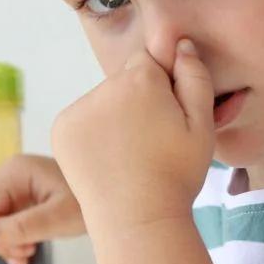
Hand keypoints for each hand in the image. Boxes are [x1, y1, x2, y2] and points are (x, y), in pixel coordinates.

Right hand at [0, 153, 83, 263]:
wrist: (115, 197)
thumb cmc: (90, 203)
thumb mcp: (59, 218)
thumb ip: (22, 227)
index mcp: (14, 172)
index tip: (14, 249)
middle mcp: (7, 176)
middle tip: (22, 254)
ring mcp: (12, 187)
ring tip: (24, 256)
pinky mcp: (19, 199)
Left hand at [51, 39, 216, 234]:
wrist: (136, 219)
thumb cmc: (176, 175)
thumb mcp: (202, 125)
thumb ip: (195, 77)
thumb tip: (181, 44)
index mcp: (141, 79)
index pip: (150, 61)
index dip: (162, 86)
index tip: (166, 115)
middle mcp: (105, 86)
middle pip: (124, 81)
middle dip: (137, 100)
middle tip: (150, 141)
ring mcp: (78, 108)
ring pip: (102, 101)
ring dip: (113, 117)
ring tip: (129, 154)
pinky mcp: (60, 128)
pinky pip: (81, 119)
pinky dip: (92, 133)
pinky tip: (108, 159)